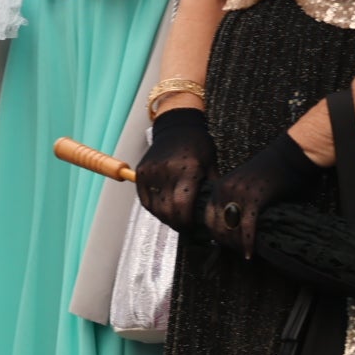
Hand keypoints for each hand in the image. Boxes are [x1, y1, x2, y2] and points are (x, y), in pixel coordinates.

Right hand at [136, 108, 215, 233]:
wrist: (177, 126)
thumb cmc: (197, 144)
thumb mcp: (211, 166)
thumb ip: (210, 190)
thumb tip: (213, 213)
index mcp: (188, 170)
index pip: (182, 206)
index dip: (187, 223)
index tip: (193, 228)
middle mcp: (167, 171)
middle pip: (167, 210)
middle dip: (177, 224)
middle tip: (185, 228)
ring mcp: (151, 171)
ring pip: (154, 208)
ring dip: (164, 218)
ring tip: (175, 219)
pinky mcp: (142, 172)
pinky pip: (144, 198)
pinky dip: (153, 208)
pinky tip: (162, 210)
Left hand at [205, 133, 320, 255]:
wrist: (289, 156)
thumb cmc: (271, 173)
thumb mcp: (245, 187)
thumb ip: (236, 204)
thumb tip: (233, 230)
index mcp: (218, 187)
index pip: (207, 218)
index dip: (215, 235)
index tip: (226, 246)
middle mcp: (223, 190)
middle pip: (215, 226)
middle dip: (225, 244)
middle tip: (237, 253)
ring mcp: (237, 194)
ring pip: (229, 229)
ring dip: (236, 246)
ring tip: (244, 254)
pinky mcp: (254, 198)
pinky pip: (246, 227)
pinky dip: (247, 243)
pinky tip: (251, 253)